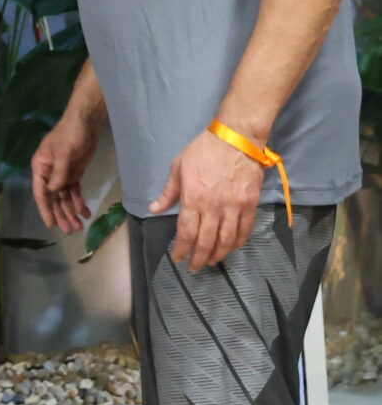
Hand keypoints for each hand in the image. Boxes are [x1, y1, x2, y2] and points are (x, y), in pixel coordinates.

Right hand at [31, 111, 99, 233]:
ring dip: (71, 212)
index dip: (45, 209)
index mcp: (40, 167)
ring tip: (79, 227)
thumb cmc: (70, 134)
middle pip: (54, 199)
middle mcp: (49, 174)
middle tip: (69, 231)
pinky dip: (80, 202)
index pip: (41, 192)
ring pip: (65, 198)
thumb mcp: (64, 152)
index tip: (51, 224)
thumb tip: (53, 192)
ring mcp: (62, 174)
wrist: (86, 122)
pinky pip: (75, 192)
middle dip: (62, 214)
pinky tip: (86, 213)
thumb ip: (59, 173)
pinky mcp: (74, 174)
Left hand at [152, 129, 263, 271]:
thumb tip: (154, 209)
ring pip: (226, 240)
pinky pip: (244, 230)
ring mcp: (234, 207)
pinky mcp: (250, 204)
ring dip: (218, 255)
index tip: (177, 258)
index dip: (181, 249)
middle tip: (194, 267)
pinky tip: (231, 247)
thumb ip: (168, 192)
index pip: (186, 232)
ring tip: (211, 261)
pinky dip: (237, 243)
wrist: (237, 138)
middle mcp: (213, 208)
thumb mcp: (178, 166)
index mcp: (193, 199)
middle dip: (198, 258)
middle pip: (206, 241)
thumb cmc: (204, 150)